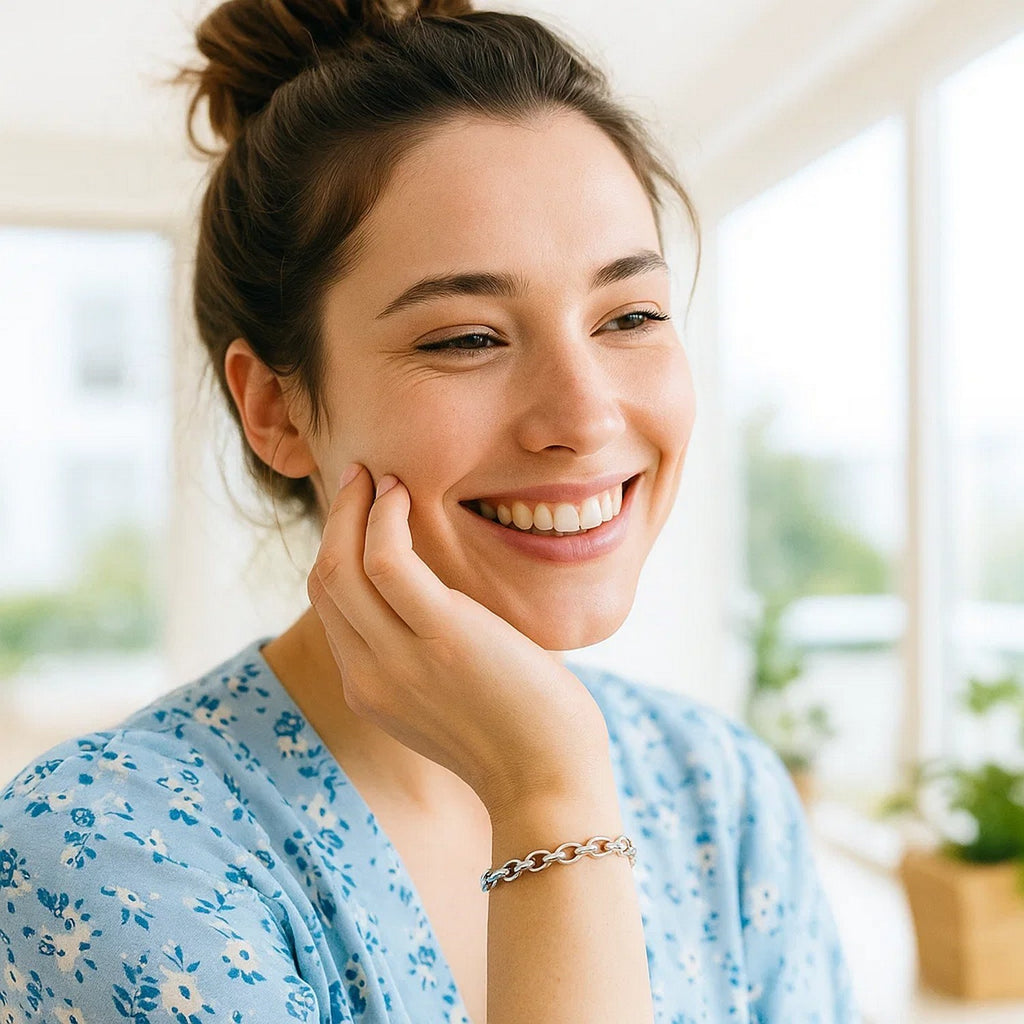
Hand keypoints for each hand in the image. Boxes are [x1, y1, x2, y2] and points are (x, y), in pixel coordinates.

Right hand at [306, 464, 610, 816]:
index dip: (337, 550)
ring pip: (342, 564)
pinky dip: (386, 517)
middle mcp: (369, 675)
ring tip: (379, 475)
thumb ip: (427, 654)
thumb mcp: (450, 697)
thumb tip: (441, 604)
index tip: (359, 511)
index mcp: (370, 689)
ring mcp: (399, 659)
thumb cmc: (519, 735)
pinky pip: (387, 560)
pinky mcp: (442, 636)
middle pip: (324, 579)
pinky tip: (403, 494)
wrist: (550, 784)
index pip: (332, 606)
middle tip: (358, 476)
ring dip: (354, 508)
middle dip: (335, 519)